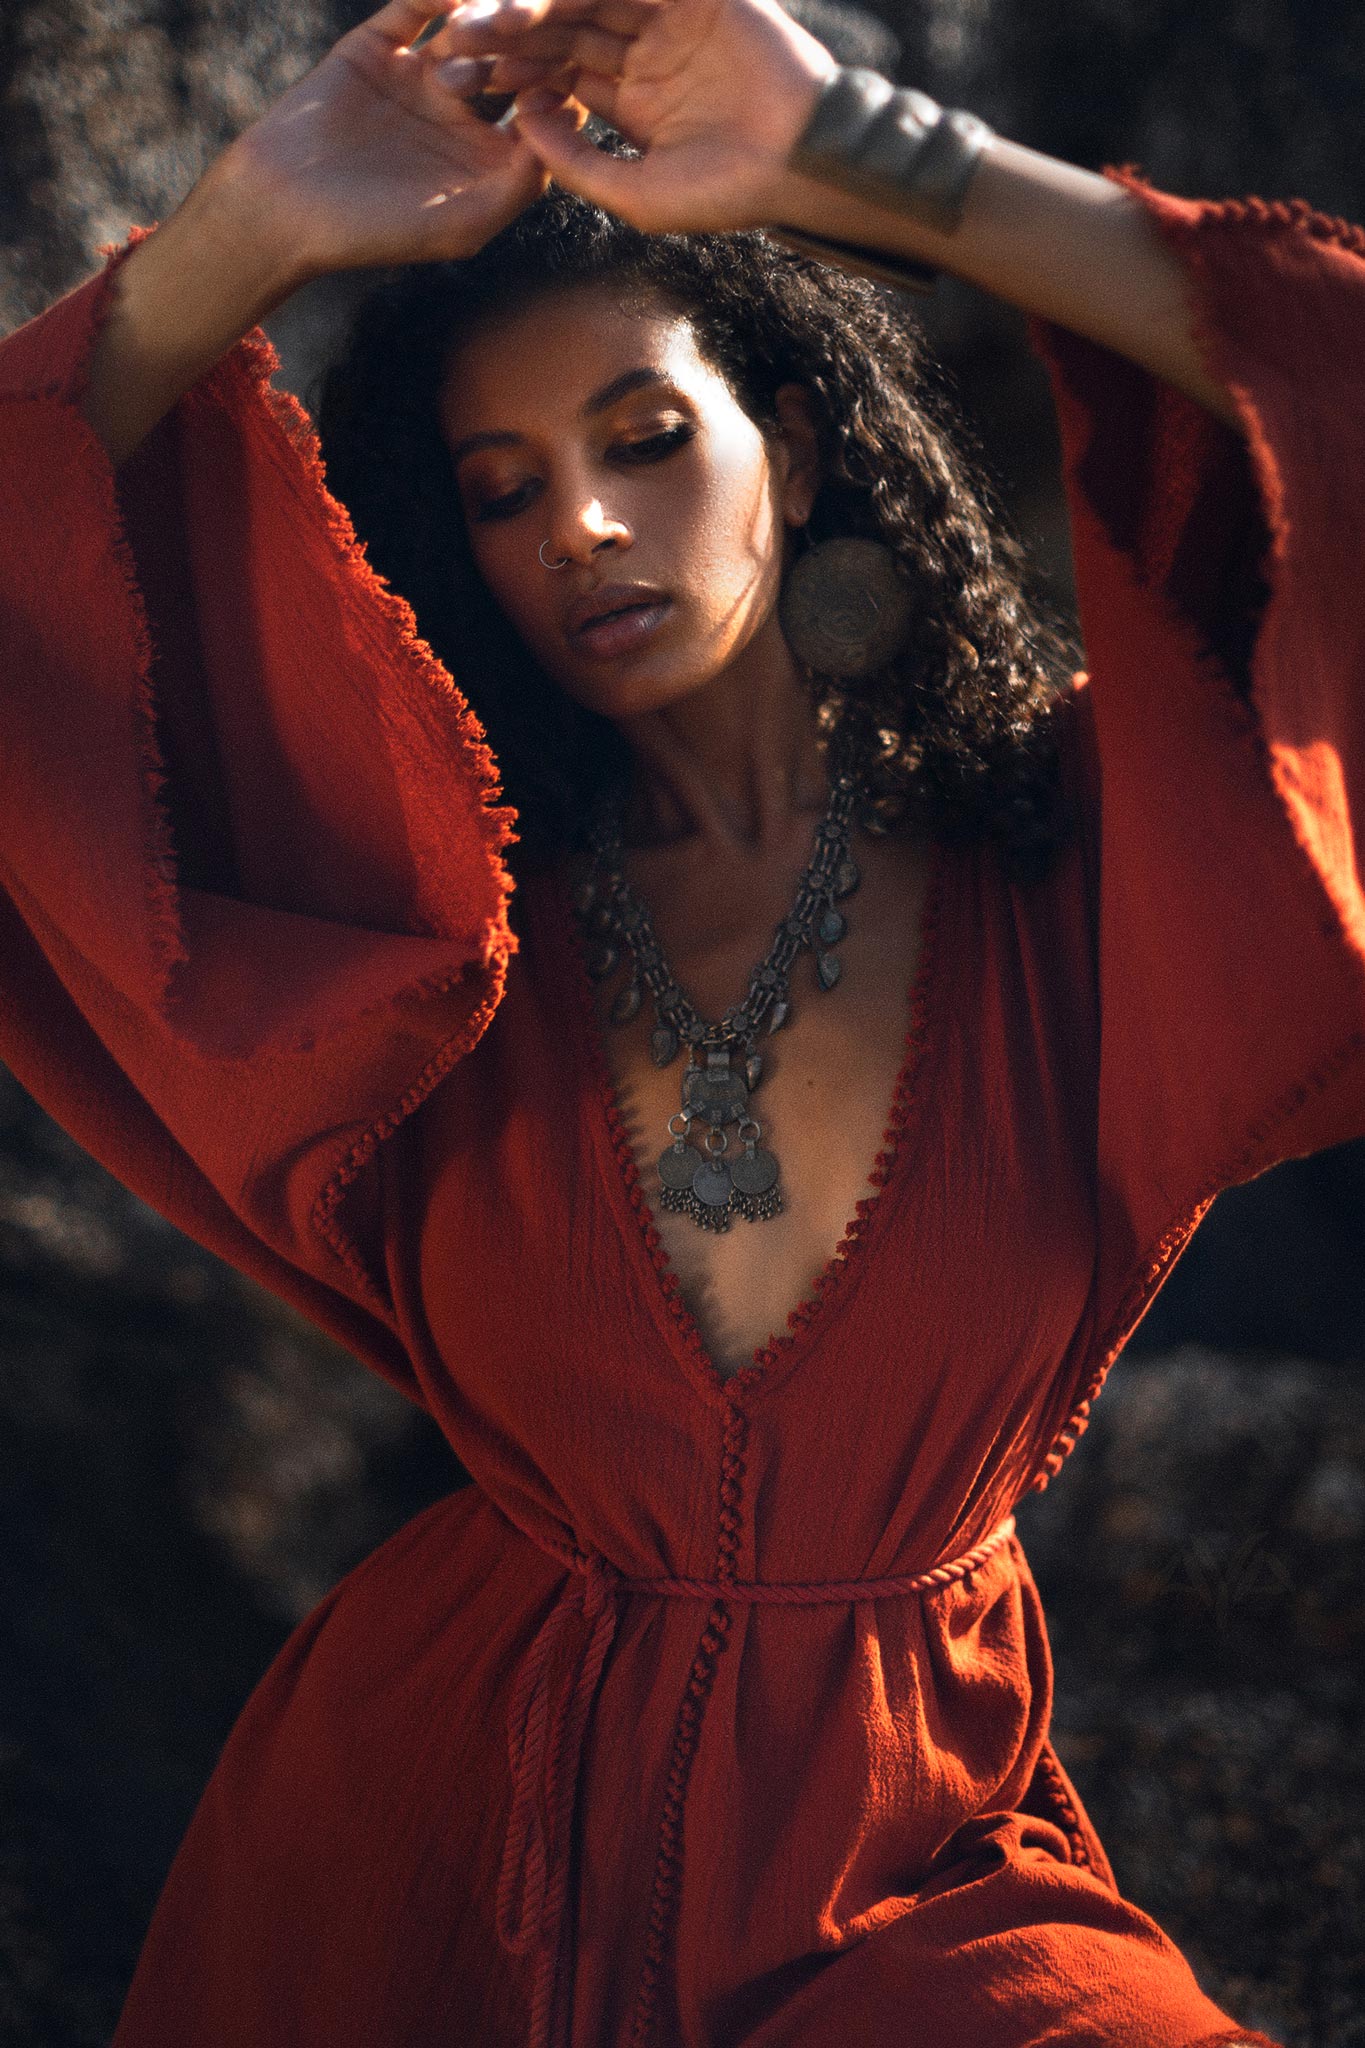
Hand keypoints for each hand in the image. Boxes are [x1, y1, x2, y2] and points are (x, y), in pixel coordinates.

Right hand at [213, 0, 560, 282]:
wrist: (283, 206)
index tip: (577, 69)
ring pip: (469, 32)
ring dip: (489, 17)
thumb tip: (564, 135)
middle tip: (552, 18)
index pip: (540, 116)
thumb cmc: (376, 233)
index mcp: (487, 160)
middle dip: (530, 44)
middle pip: (511, 65)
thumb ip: (520, 185)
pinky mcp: (378, 46)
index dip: (561, 91)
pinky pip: (414, 8)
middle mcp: (460, 115)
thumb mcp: (463, 222)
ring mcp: (419, 76)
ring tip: (509, 4)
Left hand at [434, 0, 837, 231]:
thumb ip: (576, 163)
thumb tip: (521, 122)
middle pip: (563, 30)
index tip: (458, 77)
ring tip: (491, 14)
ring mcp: (670, 17)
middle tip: (457, 35)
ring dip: (538, 4)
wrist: (801, 161)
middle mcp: (646, 53)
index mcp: (632, 100)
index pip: (559, 75)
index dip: (510, 74)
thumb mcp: (634, 193)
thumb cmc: (726, 193)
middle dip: (509, 33)